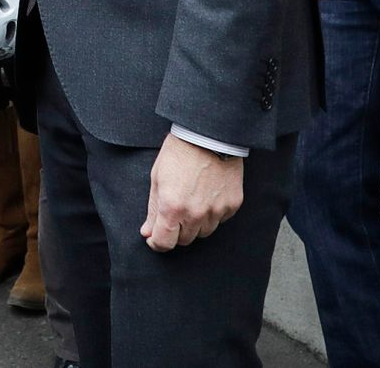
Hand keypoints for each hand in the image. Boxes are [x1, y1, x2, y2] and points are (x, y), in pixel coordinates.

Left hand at [140, 132, 244, 251]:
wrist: (209, 135)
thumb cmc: (179, 152)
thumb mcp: (157, 178)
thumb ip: (153, 209)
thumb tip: (148, 233)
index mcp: (172, 207)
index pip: (164, 243)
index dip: (157, 243)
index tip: (155, 238)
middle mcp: (195, 214)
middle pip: (184, 240)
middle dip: (176, 231)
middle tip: (174, 213)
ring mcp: (216, 211)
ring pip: (203, 232)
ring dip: (195, 223)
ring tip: (192, 200)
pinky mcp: (232, 205)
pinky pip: (220, 220)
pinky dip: (212, 213)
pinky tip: (208, 194)